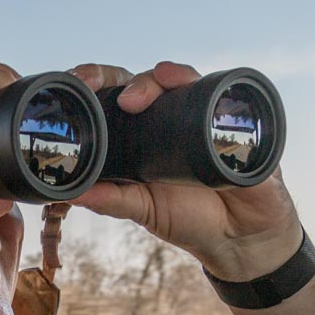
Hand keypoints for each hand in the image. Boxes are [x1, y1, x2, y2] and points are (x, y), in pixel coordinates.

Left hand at [67, 60, 302, 280]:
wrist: (240, 238)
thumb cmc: (190, 219)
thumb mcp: (145, 210)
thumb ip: (113, 200)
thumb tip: (74, 194)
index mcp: (143, 132)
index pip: (118, 94)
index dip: (99, 80)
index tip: (79, 83)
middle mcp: (172, 116)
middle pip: (150, 80)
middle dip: (134, 80)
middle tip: (125, 99)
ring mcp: (204, 114)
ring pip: (185, 79)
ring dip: (170, 76)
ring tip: (156, 87)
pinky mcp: (237, 121)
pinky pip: (225, 95)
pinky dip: (212, 88)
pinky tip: (199, 88)